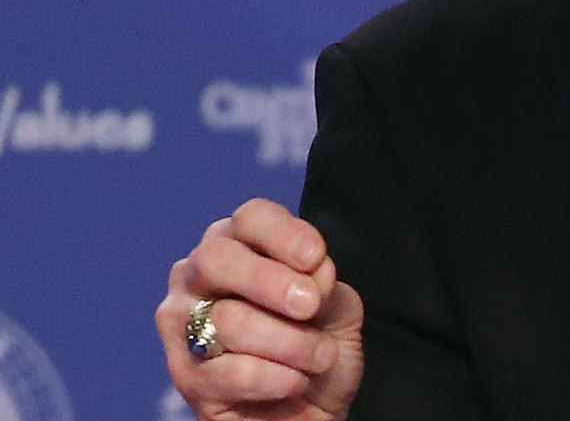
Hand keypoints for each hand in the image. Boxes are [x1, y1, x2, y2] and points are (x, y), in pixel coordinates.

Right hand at [156, 198, 364, 420]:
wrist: (309, 412)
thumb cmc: (317, 348)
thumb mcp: (337, 308)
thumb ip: (325, 284)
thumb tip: (313, 275)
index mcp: (240, 245)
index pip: (251, 217)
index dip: (283, 234)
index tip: (315, 257)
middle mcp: (199, 276)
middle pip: (217, 258)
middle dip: (271, 283)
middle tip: (309, 308)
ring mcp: (182, 324)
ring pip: (229, 319)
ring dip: (291, 343)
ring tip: (318, 358)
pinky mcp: (185, 375)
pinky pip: (231, 371)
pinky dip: (276, 378)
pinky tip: (294, 381)